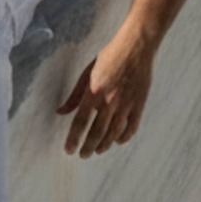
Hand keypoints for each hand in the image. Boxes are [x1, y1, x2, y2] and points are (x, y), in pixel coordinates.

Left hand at [55, 29, 155, 157]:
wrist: (136, 46)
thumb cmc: (110, 56)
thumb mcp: (87, 72)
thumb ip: (75, 95)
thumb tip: (61, 111)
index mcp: (94, 92)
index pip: (81, 122)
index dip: (74, 139)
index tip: (69, 150)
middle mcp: (110, 101)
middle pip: (97, 132)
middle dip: (88, 147)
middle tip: (83, 155)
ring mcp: (126, 104)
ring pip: (114, 133)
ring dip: (104, 145)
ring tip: (97, 151)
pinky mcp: (139, 104)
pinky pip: (132, 127)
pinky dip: (124, 137)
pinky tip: (117, 141)